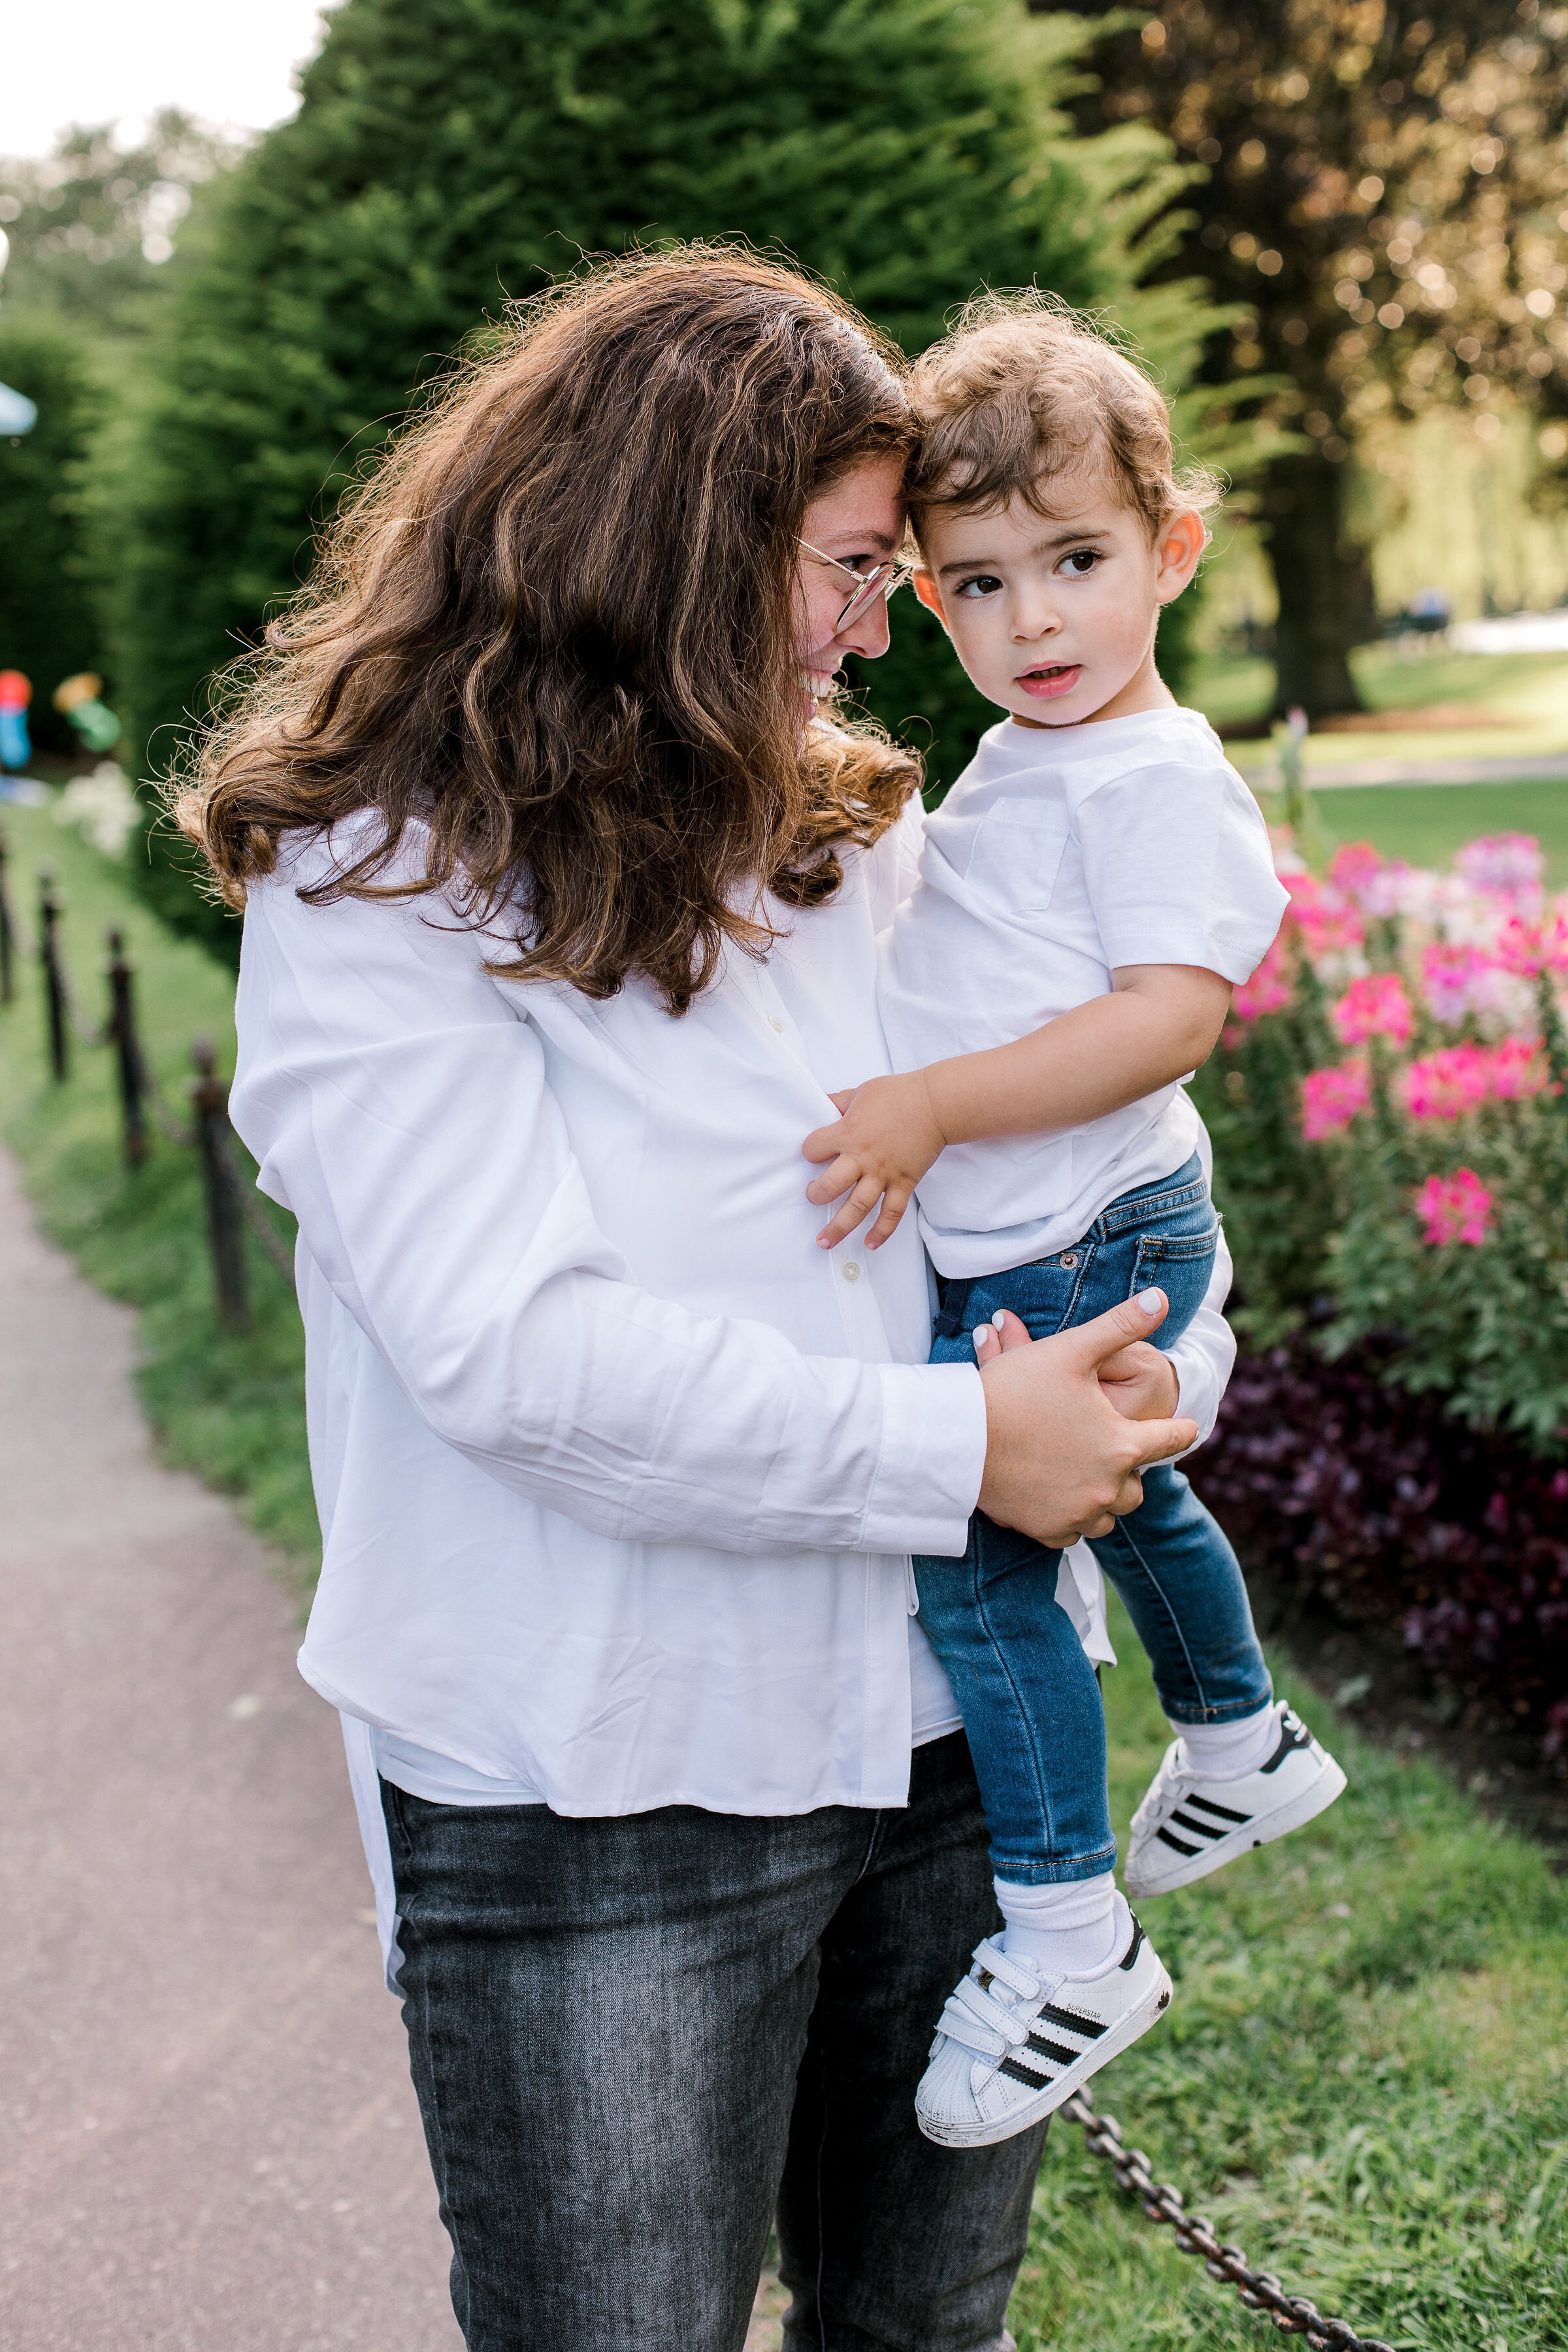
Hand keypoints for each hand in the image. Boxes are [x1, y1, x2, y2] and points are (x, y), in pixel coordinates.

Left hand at [801, 1071, 946, 1249]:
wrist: (936, 1104)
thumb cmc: (898, 1094)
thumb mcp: (859, 1092)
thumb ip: (837, 1102)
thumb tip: (817, 1103)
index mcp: (848, 1133)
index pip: (813, 1149)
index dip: (809, 1152)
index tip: (813, 1154)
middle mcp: (863, 1157)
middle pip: (830, 1185)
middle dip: (816, 1195)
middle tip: (813, 1198)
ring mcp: (884, 1173)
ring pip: (858, 1207)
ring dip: (840, 1227)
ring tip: (825, 1241)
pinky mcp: (904, 1183)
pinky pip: (892, 1212)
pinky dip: (882, 1231)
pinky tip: (870, 1244)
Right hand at [975, 1291, 1197, 1547]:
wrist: (960, 1438)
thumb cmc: (1015, 1390)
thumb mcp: (1072, 1349)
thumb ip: (1121, 1325)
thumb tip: (1162, 1298)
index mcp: (1122, 1444)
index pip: (1171, 1439)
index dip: (1180, 1429)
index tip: (1187, 1428)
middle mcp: (1107, 1487)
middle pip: (1139, 1488)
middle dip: (1131, 1470)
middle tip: (1116, 1454)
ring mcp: (1077, 1514)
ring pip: (1108, 1515)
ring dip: (1103, 1499)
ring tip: (1089, 1479)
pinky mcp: (1046, 1531)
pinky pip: (1072, 1534)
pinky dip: (1070, 1519)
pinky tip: (1057, 1498)